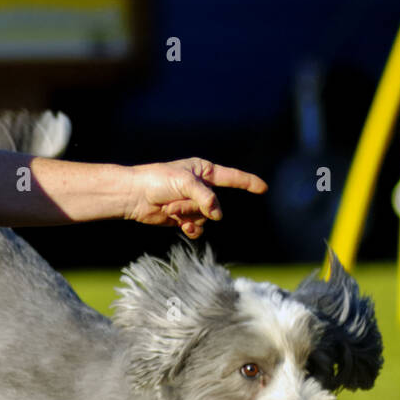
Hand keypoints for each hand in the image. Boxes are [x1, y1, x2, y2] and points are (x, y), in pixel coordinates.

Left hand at [124, 159, 266, 237]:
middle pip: (214, 205)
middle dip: (195, 207)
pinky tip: (182, 227)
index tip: (264, 188)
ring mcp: (193, 203)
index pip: (232, 177)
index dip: (248, 183)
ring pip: (205, 218)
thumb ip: (204, 197)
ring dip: (188, 216)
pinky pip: (198, 227)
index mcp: (204, 171)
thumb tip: (217, 215)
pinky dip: (191, 229)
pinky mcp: (184, 217)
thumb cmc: (157, 181)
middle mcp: (201, 187)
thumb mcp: (184, 183)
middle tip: (174, 202)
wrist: (135, 196)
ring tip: (171, 209)